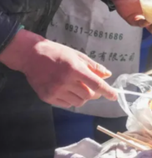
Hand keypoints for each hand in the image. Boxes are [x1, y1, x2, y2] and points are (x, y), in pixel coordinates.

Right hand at [0, 30, 116, 107]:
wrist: (30, 55)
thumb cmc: (56, 53)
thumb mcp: (77, 55)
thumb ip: (93, 67)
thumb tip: (107, 75)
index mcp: (74, 69)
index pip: (96, 84)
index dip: (108, 91)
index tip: (114, 96)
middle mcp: (65, 82)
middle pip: (89, 96)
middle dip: (94, 93)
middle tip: (91, 86)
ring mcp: (55, 91)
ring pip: (78, 102)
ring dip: (83, 97)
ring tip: (77, 87)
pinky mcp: (47, 97)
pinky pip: (67, 104)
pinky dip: (71, 100)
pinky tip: (67, 90)